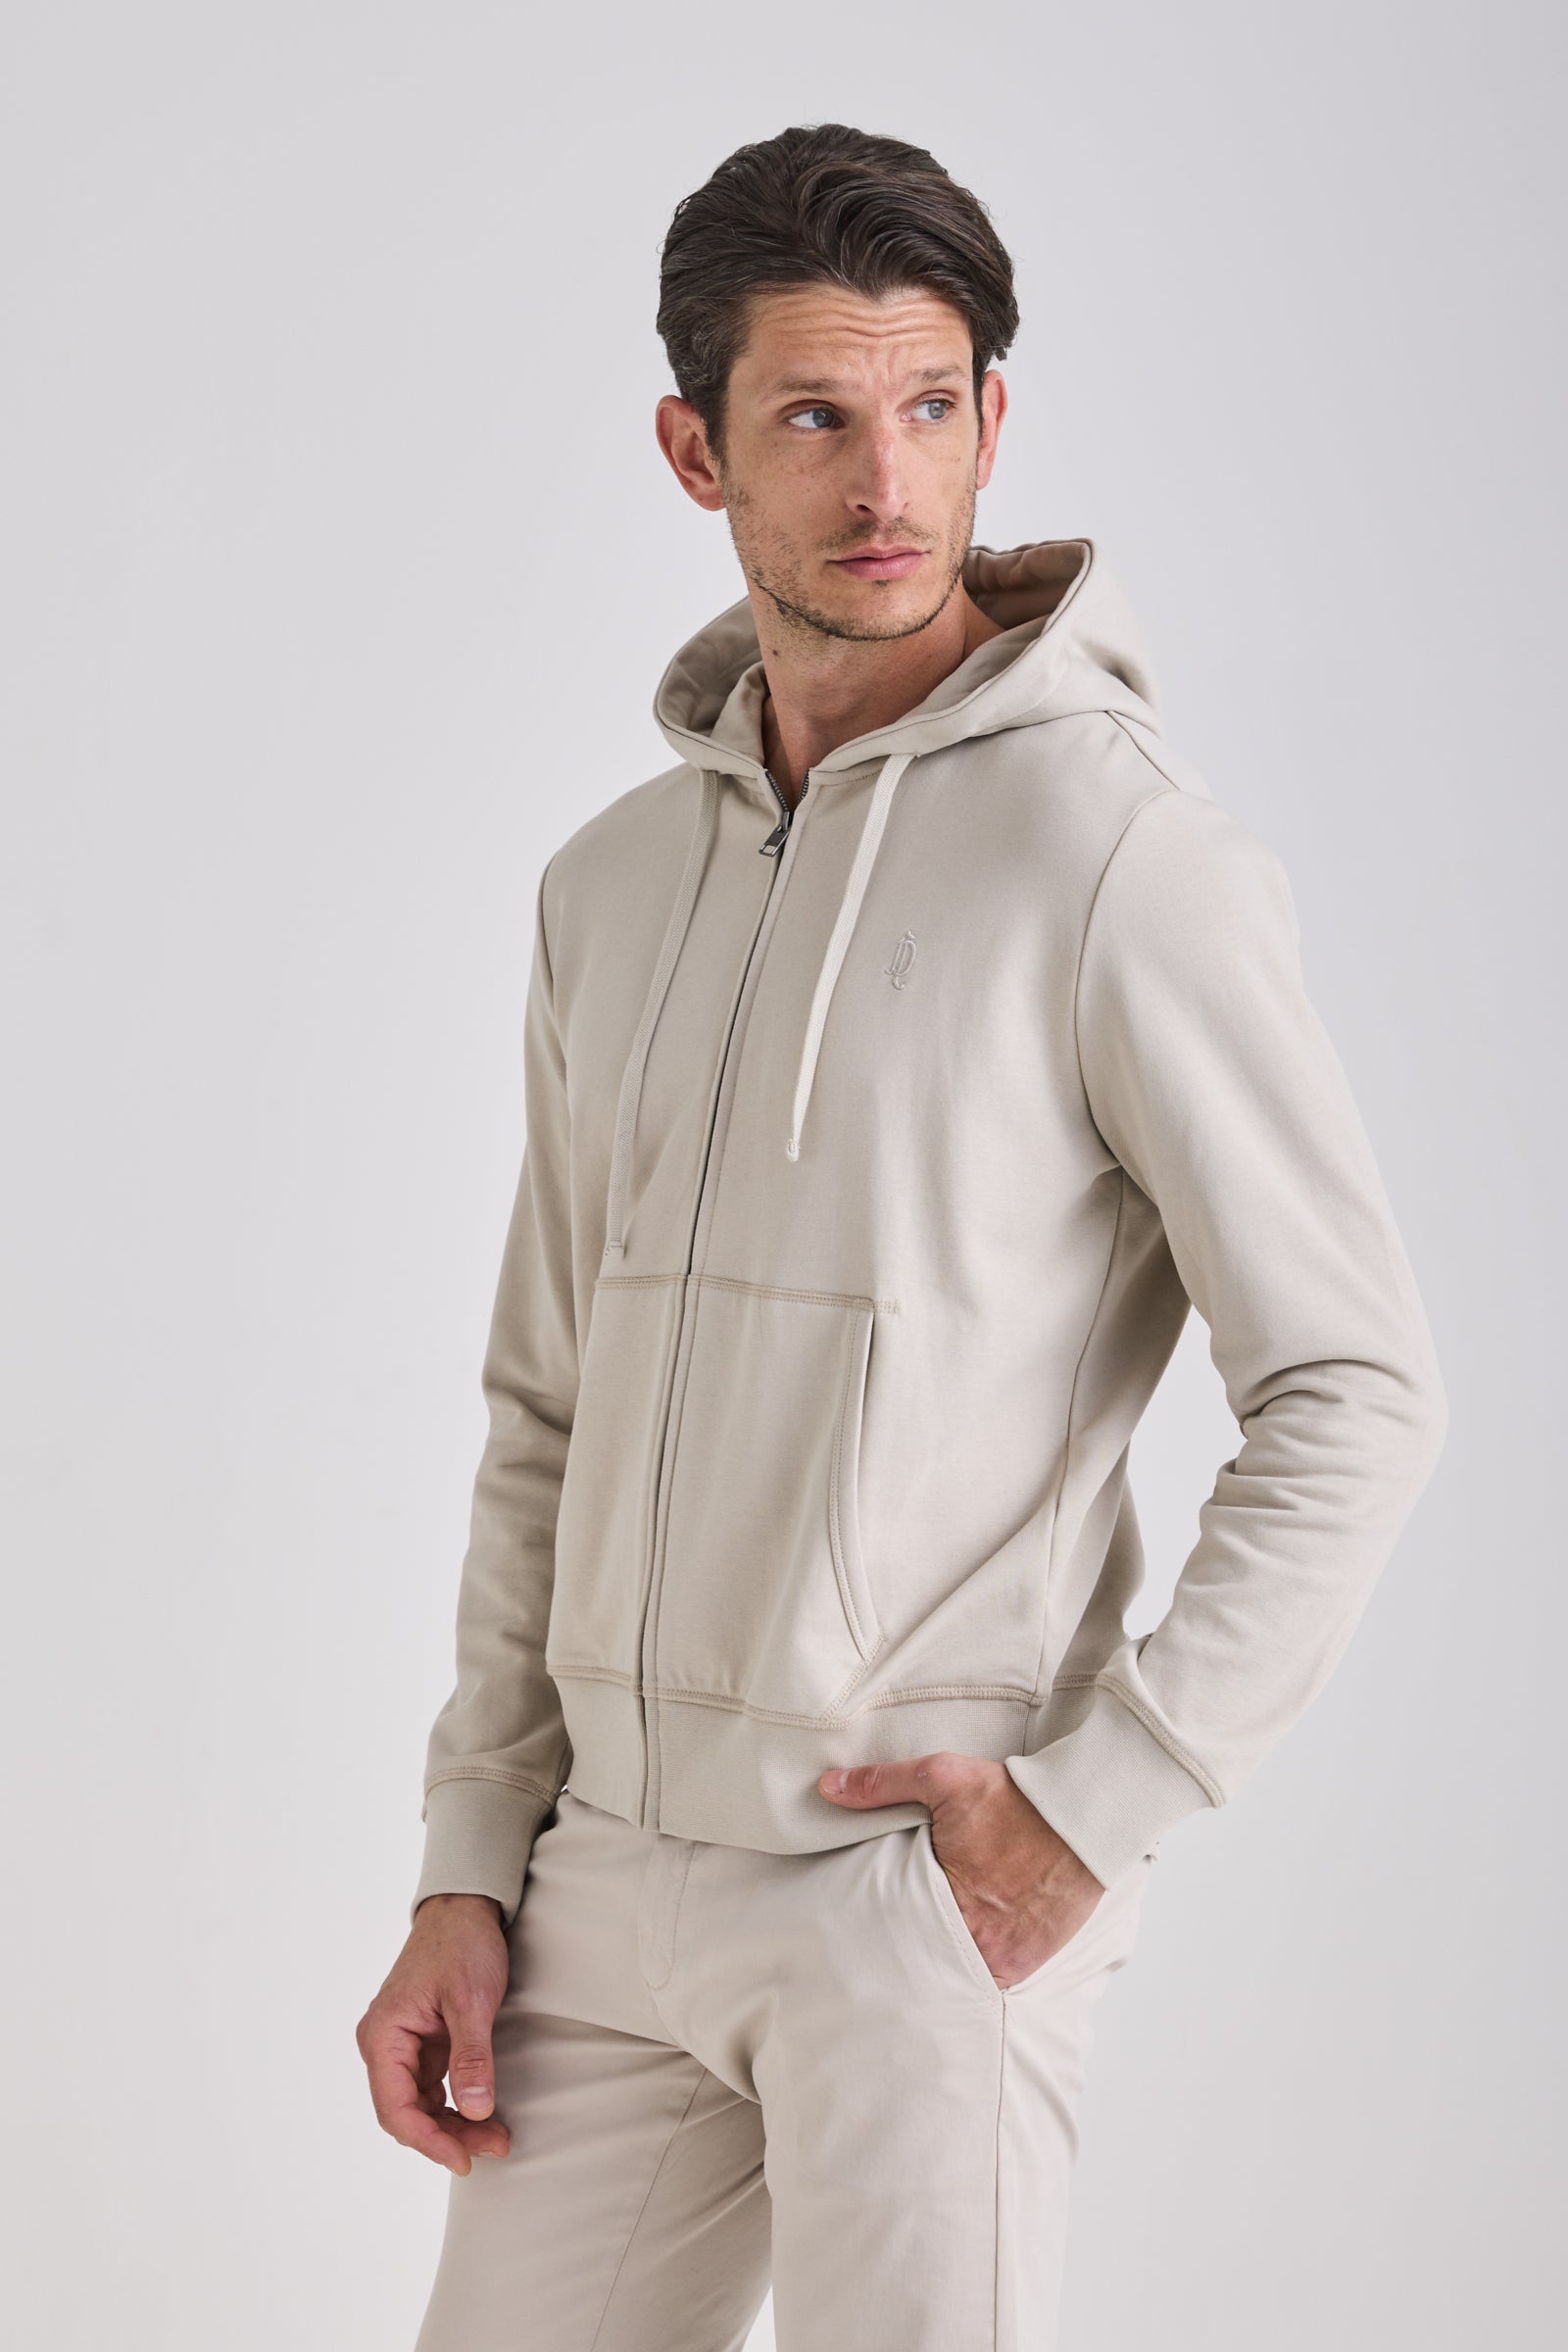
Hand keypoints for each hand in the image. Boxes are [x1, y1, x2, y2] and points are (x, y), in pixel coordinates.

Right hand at [356, 1893, 511, 2172]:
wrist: (465, 1908)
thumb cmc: (462, 1944)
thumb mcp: (471, 2000)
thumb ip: (471, 2057)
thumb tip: (475, 2111)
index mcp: (383, 2035)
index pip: (395, 2108)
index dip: (428, 2141)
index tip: (464, 2159)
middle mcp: (384, 2045)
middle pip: (407, 2113)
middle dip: (448, 2137)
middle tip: (494, 2148)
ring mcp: (403, 2046)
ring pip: (421, 2106)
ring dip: (455, 2126)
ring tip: (496, 2138)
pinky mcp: (422, 2045)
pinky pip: (433, 2089)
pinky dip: (458, 2105)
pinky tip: (484, 2116)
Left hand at [819, 1752, 1104, 1986]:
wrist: (1082, 1819)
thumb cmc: (1013, 1798)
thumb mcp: (943, 1777)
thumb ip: (882, 1784)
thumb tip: (828, 1787)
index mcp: (945, 1900)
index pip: (894, 1928)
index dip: (879, 1928)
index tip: (866, 1926)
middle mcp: (975, 1940)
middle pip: (924, 1957)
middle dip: (909, 1951)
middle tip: (892, 1944)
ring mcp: (1004, 1958)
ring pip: (955, 1973)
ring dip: (941, 1962)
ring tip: (925, 1949)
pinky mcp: (1028, 1964)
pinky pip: (990, 1980)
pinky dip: (975, 1968)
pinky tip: (962, 1952)